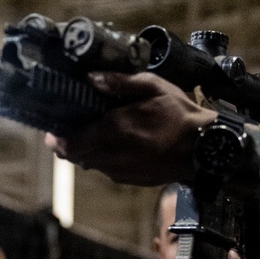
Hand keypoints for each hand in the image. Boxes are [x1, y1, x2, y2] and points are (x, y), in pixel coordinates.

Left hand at [45, 71, 215, 185]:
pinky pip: (108, 170)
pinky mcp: (132, 180)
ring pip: (91, 164)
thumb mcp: (154, 87)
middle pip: (76, 156)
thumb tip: (91, 78)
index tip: (54, 128)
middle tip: (70, 128)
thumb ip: (120, 82)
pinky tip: (119, 144)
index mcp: (115, 130)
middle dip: (70, 143)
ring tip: (96, 133)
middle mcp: (114, 155)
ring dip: (88, 150)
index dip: (57, 138)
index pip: (71, 143)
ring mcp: (122, 171)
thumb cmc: (181, 115)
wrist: (206, 149)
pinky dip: (106, 158)